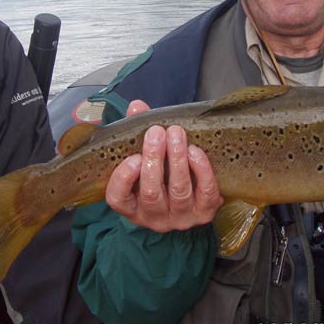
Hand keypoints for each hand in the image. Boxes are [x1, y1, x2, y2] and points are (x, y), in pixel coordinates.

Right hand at [105, 100, 223, 231]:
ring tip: (176, 133)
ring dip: (177, 159)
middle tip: (156, 132)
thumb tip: (137, 106)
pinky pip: (205, 192)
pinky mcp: (205, 212)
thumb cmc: (162, 171)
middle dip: (154, 160)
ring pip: (178, 191)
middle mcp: (154, 217)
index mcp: (132, 205)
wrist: (194, 194)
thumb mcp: (144, 153)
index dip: (124, 179)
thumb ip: (137, 131)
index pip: (118, 199)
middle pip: (151, 193)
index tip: (134, 156)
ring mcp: (180, 217)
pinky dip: (201, 170)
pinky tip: (195, 151)